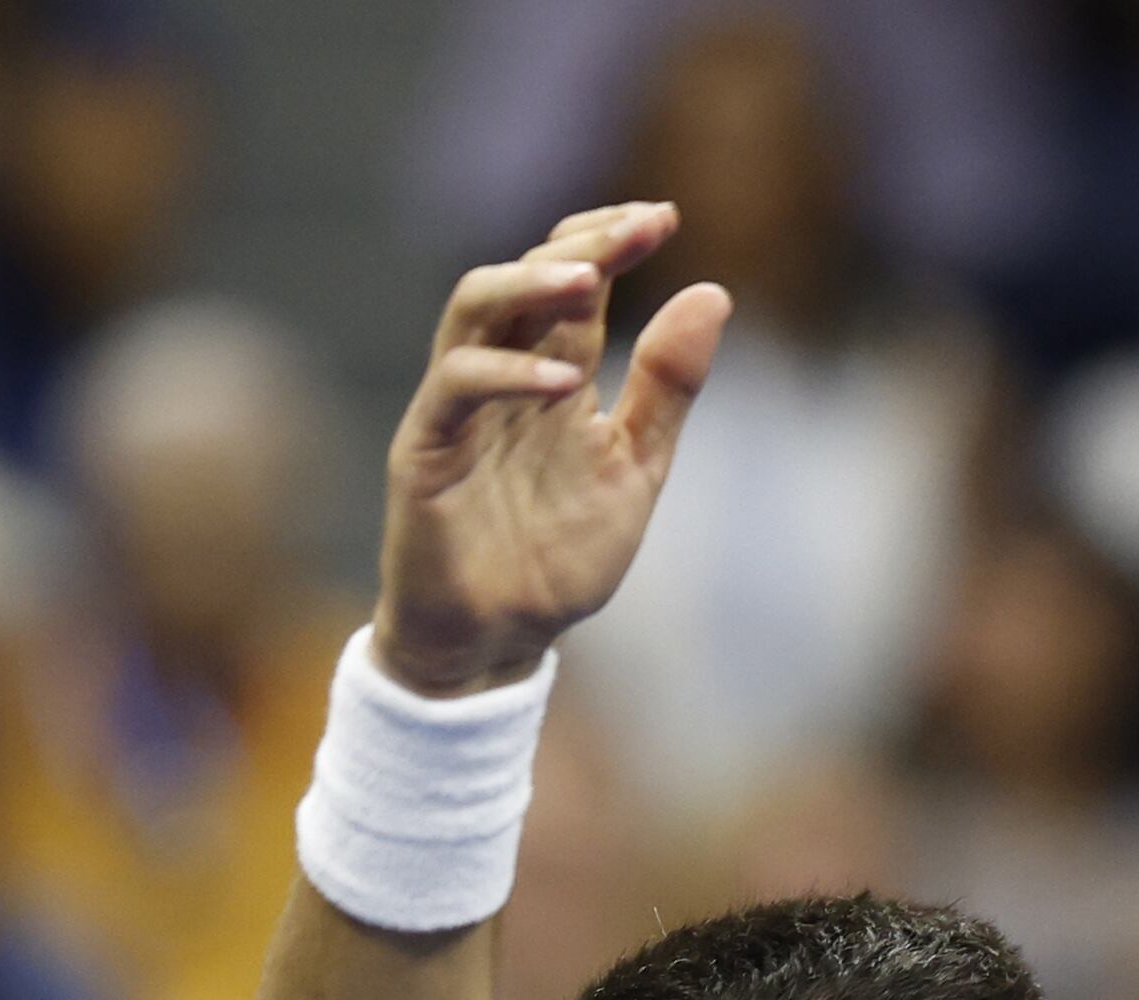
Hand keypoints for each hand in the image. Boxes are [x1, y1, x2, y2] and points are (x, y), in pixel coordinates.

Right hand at [377, 205, 727, 698]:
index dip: (612, 240)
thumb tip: (714, 293)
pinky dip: (507, 373)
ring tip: (589, 277)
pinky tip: (563, 382)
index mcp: (553, 374)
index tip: (663, 217)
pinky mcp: (424, 450)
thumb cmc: (558, 560)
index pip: (575, 282)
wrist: (499, 643)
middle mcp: (502, 377)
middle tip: (636, 227)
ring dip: (530, 283)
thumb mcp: (637, 470)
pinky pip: (454, 387)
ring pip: (474, 308)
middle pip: (527, 277)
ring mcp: (458, 408)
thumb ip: (669, 389)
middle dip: (582, 244)